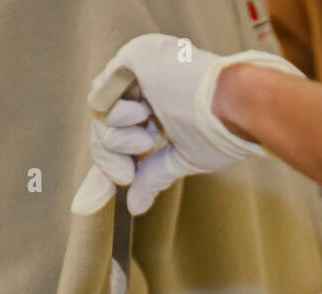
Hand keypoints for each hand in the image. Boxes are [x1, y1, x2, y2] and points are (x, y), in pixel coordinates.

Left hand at [70, 34, 301, 216]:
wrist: (234, 106)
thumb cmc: (221, 130)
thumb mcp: (181, 159)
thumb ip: (152, 176)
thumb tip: (134, 207)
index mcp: (161, 112)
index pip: (121, 139)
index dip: (107, 168)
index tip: (87, 203)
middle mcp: (147, 90)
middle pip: (104, 130)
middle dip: (111, 158)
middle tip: (128, 174)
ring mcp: (139, 73)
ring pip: (100, 115)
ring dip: (121, 137)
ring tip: (150, 135)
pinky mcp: (132, 58)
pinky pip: (101, 92)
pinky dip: (118, 113)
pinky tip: (146, 112)